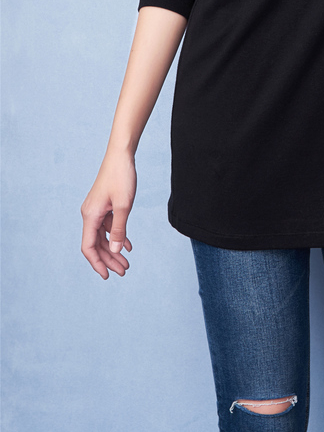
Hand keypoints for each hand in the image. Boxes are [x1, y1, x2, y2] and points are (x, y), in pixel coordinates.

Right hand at [80, 149, 136, 279]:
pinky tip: (128, 245)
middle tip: (124, 271)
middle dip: (109, 259)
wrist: (121, 154)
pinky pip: (108, 226)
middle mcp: (90, 214)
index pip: (89, 247)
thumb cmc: (121, 177)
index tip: (107, 276)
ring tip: (126, 262)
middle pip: (96, 244)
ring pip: (103, 236)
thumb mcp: (124, 206)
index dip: (97, 263)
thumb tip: (115, 250)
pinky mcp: (104, 205)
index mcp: (90, 216)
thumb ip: (119, 229)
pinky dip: (117, 235)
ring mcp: (97, 209)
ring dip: (114, 249)